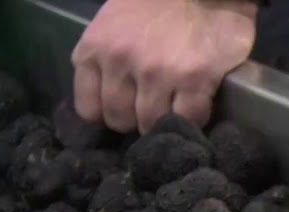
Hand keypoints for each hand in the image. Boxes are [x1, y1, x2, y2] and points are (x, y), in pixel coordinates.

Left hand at [71, 0, 257, 133]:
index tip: (125, 108)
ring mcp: (157, 72)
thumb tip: (110, 96)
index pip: (89, 108)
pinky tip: (198, 104)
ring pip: (151, 124)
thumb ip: (105, 56)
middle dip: (136, 119)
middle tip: (154, 108)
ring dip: (165, 121)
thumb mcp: (113, 22)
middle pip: (120, 119)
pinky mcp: (194, 79)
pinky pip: (189, 118)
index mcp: (95, 48)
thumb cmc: (159, 4)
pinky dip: (195, 118)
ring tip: (176, 107)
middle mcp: (120, 61)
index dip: (109, 112)